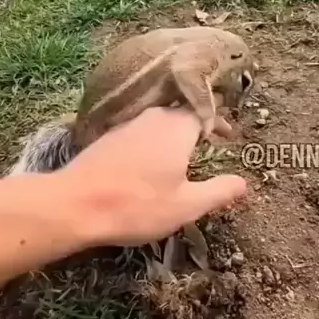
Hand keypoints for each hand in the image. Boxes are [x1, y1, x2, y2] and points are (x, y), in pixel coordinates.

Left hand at [60, 107, 246, 247]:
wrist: (74, 205)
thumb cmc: (137, 205)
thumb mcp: (186, 205)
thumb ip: (218, 191)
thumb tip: (244, 182)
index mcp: (177, 127)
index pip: (205, 112)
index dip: (219, 122)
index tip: (229, 135)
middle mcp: (153, 118)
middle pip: (181, 114)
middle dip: (198, 126)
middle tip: (210, 142)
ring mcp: (127, 126)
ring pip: (159, 123)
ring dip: (173, 135)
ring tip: (183, 154)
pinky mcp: (108, 138)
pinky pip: (140, 133)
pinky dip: (153, 143)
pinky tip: (150, 163)